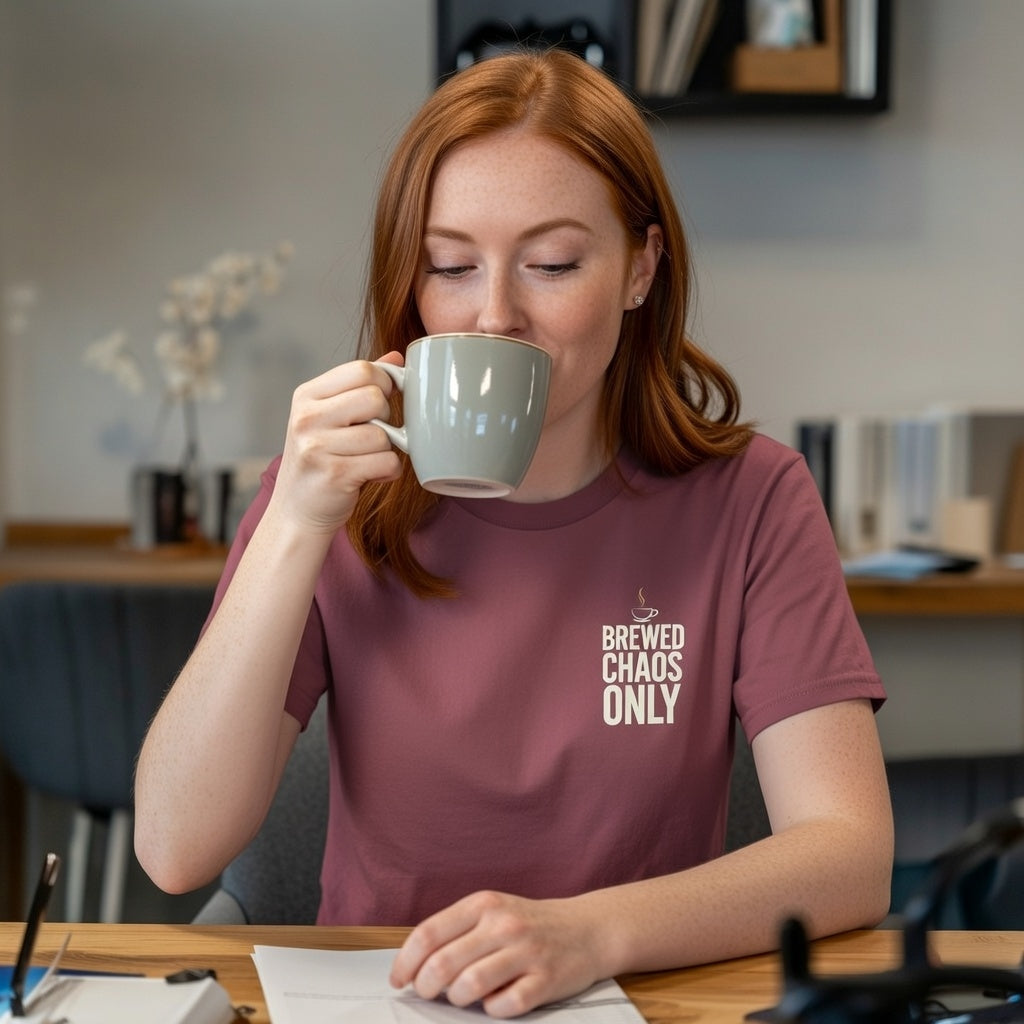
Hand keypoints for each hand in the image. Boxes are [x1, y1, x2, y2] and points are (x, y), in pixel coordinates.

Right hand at [268, 353, 403, 535]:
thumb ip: (360, 386)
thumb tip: (396, 358)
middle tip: (373, 433)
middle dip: (386, 417)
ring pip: (383, 434)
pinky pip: (387, 462)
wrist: (296, 512)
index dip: (384, 384)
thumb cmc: (320, 460)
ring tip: (367, 459)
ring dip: (386, 450)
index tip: (382, 403)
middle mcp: (307, 417)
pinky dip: (388, 471)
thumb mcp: (330, 416)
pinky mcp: (335, 474)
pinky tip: (371, 475)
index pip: (361, 370)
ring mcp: (317, 446)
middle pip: (375, 398)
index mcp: (307, 395)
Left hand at [389, 890, 605, 1018]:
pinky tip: (496, 1001)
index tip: (398, 980)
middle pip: (443, 964)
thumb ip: (457, 931)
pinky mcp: (545, 980)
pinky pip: (504, 1006)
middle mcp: (503, 924)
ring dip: (458, 1000)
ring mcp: (526, 952)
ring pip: (470, 986)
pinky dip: (493, 1010)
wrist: (587, 928)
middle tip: (427, 994)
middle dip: (425, 987)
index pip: (428, 934)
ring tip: (463, 997)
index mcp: (483, 904)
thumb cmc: (529, 924)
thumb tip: (414, 965)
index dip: (405, 962)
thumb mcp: (492, 912)